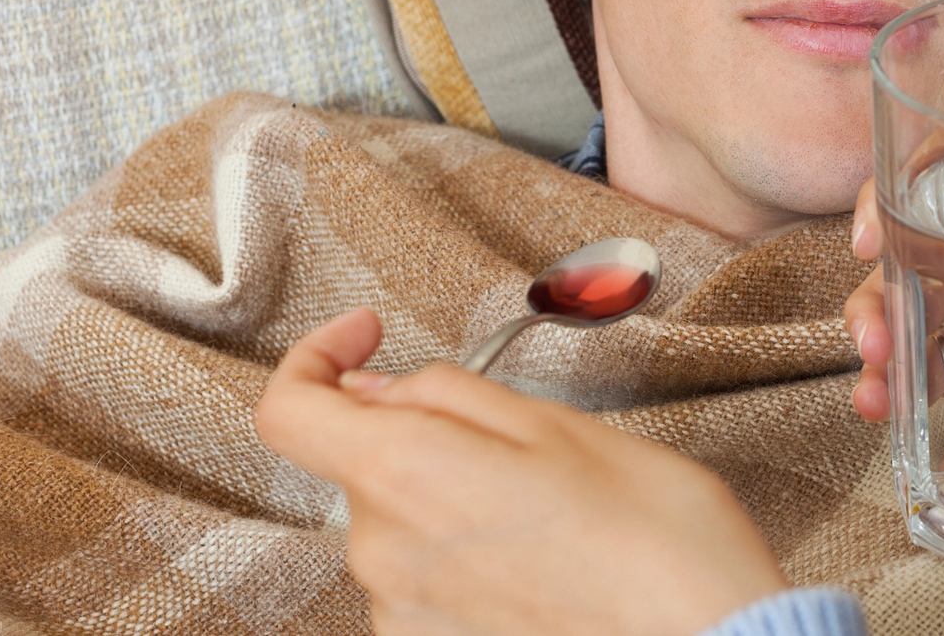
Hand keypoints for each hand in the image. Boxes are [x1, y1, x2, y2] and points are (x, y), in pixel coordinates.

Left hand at [256, 310, 786, 635]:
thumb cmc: (653, 535)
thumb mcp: (559, 424)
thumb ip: (452, 396)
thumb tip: (378, 387)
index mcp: (406, 476)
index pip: (290, 412)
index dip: (314, 356)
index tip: (367, 335)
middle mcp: (382, 556)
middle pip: (365, 467)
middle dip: (428, 436)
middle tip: (528, 439)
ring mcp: (403, 617)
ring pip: (401, 525)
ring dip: (454, 499)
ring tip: (553, 511)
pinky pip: (426, 584)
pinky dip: (470, 557)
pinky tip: (545, 562)